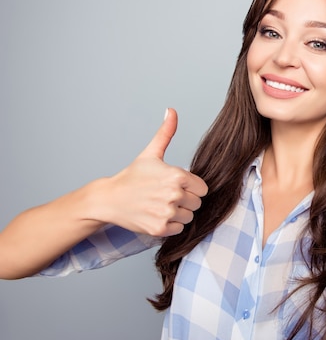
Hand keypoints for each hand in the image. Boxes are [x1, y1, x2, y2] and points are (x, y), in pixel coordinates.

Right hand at [95, 108, 207, 235]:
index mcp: (177, 176)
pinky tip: (156, 215)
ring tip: (160, 205)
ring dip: (178, 213)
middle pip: (197, 203)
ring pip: (189, 217)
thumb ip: (166, 133)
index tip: (176, 185)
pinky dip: (170, 225)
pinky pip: (178, 229)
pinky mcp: (160, 229)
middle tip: (165, 195)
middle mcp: (174, 195)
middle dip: (185, 200)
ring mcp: (167, 213)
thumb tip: (172, 110)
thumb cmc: (132, 176)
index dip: (191, 187)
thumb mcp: (151, 153)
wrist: (109, 199)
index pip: (203, 188)